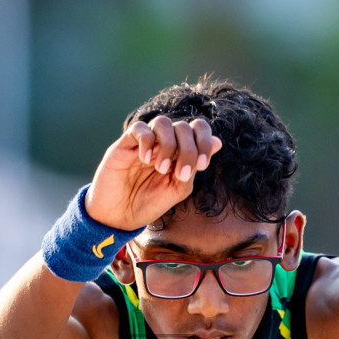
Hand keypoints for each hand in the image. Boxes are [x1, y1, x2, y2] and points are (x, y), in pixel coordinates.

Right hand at [85, 116, 223, 230]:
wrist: (119, 216)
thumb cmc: (148, 204)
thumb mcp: (177, 189)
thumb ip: (194, 167)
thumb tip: (218, 142)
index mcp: (180, 153)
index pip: (198, 130)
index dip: (205, 141)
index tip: (202, 165)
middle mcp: (164, 143)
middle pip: (183, 126)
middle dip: (188, 149)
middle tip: (179, 174)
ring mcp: (145, 142)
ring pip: (163, 122)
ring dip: (168, 145)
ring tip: (160, 168)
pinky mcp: (125, 144)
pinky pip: (140, 128)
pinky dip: (148, 141)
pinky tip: (146, 159)